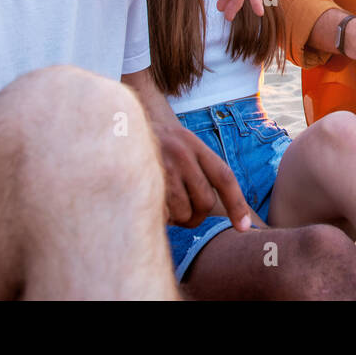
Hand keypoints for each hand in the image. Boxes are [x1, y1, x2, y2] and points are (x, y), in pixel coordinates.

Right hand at [150, 114, 252, 229]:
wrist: (111, 127)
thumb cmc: (149, 144)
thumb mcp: (177, 144)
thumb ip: (196, 167)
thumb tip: (211, 207)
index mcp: (192, 144)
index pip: (223, 177)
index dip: (237, 204)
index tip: (244, 227)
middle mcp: (180, 154)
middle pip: (206, 202)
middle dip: (197, 215)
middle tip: (184, 213)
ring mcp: (161, 168)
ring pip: (184, 214)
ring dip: (176, 218)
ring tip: (163, 204)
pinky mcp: (144, 185)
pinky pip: (163, 216)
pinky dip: (159, 217)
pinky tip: (149, 203)